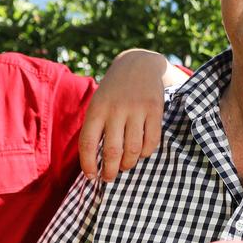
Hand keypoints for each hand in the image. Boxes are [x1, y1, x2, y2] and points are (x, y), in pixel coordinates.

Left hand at [80, 49, 169, 182]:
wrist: (138, 64)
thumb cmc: (113, 92)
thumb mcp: (98, 103)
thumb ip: (96, 129)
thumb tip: (94, 163)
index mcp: (97, 109)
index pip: (88, 143)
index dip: (88, 165)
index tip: (91, 177)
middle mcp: (116, 109)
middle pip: (112, 151)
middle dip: (110, 171)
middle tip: (109, 178)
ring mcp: (137, 109)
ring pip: (133, 149)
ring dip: (128, 164)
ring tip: (125, 166)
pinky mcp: (155, 110)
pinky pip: (151, 141)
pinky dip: (145, 153)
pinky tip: (141, 153)